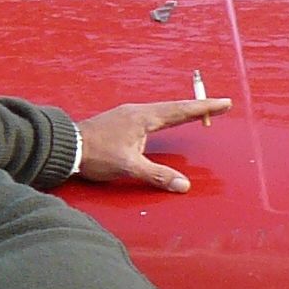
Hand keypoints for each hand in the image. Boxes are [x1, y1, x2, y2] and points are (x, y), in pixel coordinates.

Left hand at [74, 97, 231, 191]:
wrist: (65, 147)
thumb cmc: (94, 154)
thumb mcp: (128, 167)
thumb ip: (156, 175)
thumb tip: (183, 185)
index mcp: (143, 117)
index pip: (181, 111)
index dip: (204, 108)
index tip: (224, 103)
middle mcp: (138, 111)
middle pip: (175, 107)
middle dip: (197, 107)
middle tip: (218, 105)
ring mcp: (128, 115)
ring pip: (162, 110)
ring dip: (181, 111)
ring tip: (196, 112)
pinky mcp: (120, 121)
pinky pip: (151, 115)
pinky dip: (166, 116)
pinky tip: (163, 122)